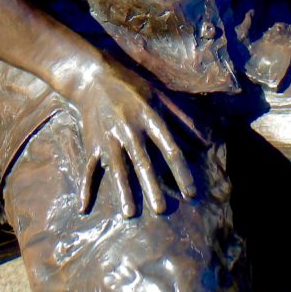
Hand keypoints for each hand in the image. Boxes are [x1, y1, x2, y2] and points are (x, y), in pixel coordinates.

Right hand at [73, 61, 196, 217]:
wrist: (94, 78)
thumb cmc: (133, 89)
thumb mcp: (160, 97)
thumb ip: (183, 119)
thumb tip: (207, 141)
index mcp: (150, 118)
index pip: (170, 148)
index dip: (181, 170)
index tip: (190, 192)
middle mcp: (130, 129)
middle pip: (143, 161)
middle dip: (152, 186)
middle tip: (161, 209)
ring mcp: (109, 138)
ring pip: (117, 168)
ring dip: (123, 190)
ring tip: (129, 213)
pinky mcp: (92, 143)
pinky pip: (88, 168)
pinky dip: (85, 187)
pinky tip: (83, 207)